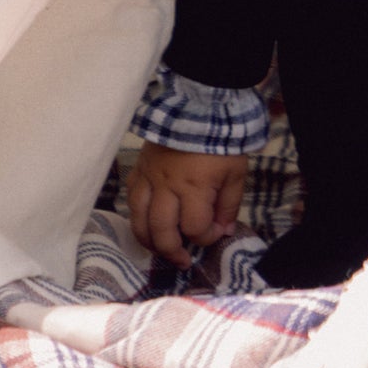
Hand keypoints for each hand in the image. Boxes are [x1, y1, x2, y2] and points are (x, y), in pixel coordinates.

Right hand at [125, 143, 247, 268]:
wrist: (200, 107)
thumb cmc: (222, 141)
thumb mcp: (236, 173)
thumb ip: (229, 206)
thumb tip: (223, 232)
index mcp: (194, 186)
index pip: (194, 227)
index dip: (205, 237)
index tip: (216, 232)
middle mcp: (167, 186)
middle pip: (161, 230)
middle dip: (172, 251)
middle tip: (183, 260)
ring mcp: (149, 177)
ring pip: (139, 220)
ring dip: (149, 241)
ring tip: (161, 249)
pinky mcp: (139, 169)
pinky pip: (131, 200)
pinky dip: (137, 216)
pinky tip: (146, 223)